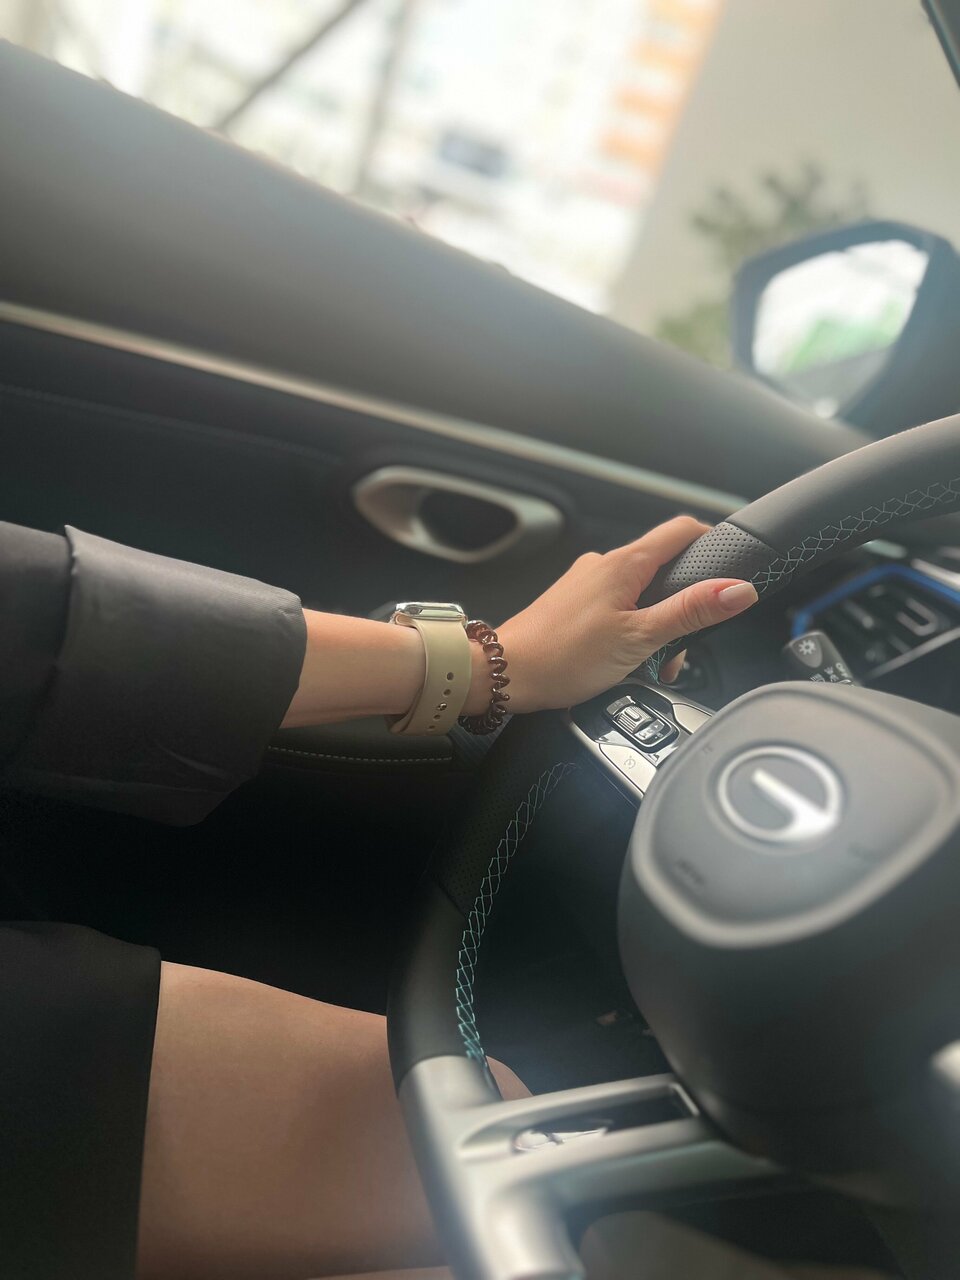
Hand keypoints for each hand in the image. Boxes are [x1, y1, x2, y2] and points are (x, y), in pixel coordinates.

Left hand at [469, 516, 757, 714]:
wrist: (504, 674)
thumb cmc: (561, 657)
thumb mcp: (640, 639)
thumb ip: (690, 613)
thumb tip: (738, 590)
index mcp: (624, 564)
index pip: (682, 530)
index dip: (714, 541)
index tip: (733, 562)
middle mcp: (604, 565)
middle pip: (665, 572)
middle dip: (682, 611)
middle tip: (678, 651)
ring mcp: (587, 584)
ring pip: (641, 597)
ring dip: (656, 631)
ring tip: (646, 667)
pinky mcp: (575, 605)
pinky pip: (618, 610)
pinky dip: (631, 634)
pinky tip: (623, 665)